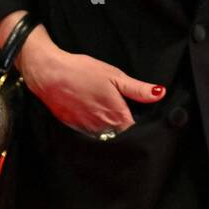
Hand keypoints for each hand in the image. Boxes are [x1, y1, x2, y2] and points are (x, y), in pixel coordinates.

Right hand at [12, 21, 165, 137]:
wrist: (49, 74)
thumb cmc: (82, 71)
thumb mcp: (114, 75)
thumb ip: (137, 89)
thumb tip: (160, 94)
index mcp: (116, 115)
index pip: (135, 130)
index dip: (140, 125)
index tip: (141, 116)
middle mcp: (103, 128)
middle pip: (121, 135)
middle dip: (125, 128)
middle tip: (124, 112)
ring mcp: (87, 130)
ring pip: (105, 136)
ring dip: (110, 129)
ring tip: (107, 112)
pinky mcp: (74, 128)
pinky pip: (90, 134)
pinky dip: (94, 127)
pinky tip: (92, 113)